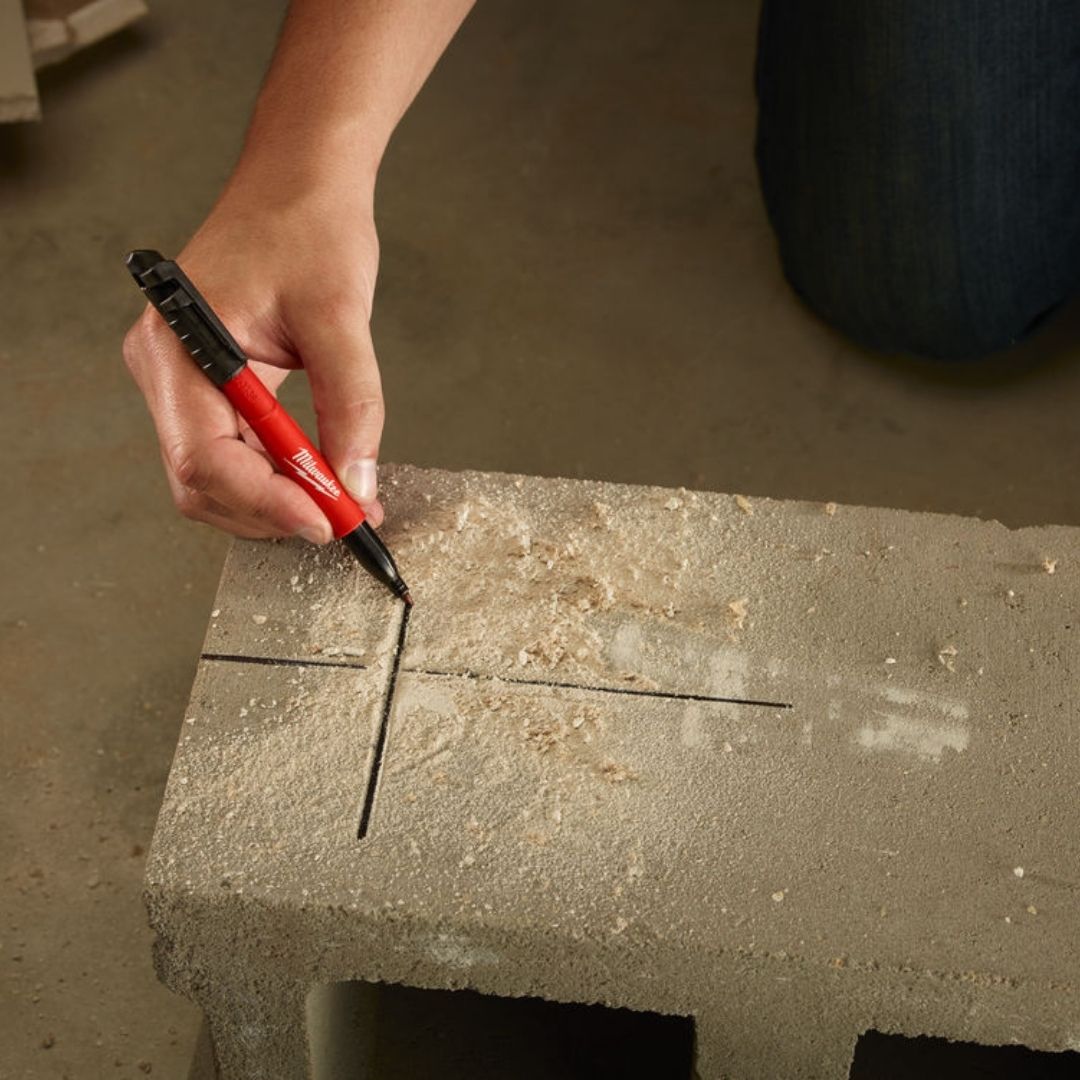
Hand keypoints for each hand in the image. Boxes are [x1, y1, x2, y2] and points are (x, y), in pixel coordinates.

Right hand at [123, 179, 385, 541]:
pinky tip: (327, 478)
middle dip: (273, 509)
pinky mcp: (210, 388)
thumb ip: (352, 405)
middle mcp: (167, 370)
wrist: (300, 184)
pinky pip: (238, 451)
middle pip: (204, 480)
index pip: (205, 456)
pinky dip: (282, 476)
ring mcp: (184, 382)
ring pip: (220, 477)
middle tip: (343, 520)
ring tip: (346, 502)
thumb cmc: (308, 226)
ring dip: (281, 500)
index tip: (325, 521)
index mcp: (179, 346)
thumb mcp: (341, 316)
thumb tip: (355, 483)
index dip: (265, 501)